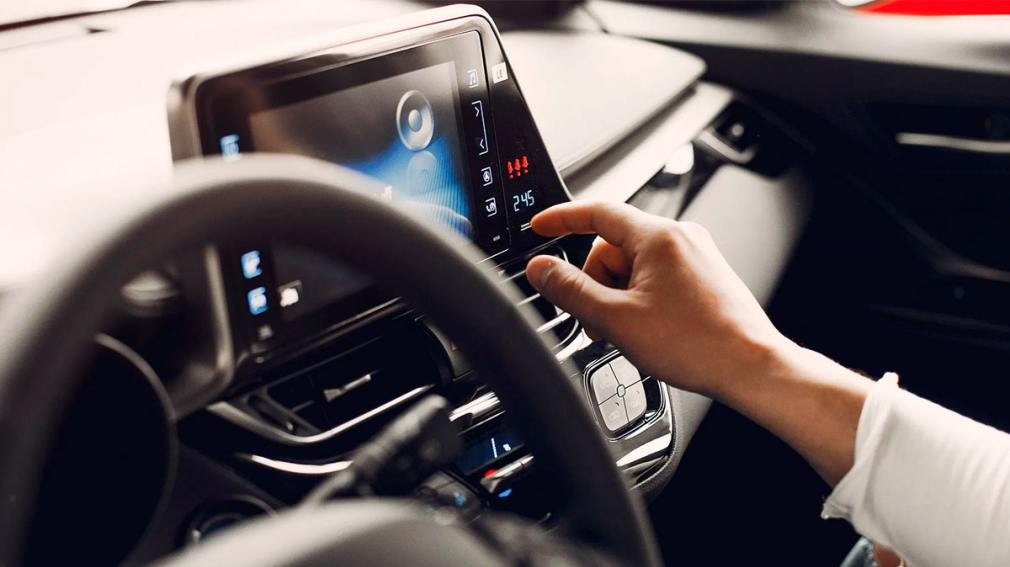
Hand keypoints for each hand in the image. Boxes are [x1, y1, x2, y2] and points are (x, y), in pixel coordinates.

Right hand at [525, 200, 792, 397]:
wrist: (750, 367)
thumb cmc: (697, 345)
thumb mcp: (615, 319)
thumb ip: (570, 290)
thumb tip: (541, 269)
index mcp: (658, 236)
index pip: (597, 211)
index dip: (561, 219)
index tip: (540, 226)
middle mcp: (680, 237)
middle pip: (613, 247)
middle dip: (596, 283)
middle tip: (598, 321)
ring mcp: (695, 256)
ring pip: (633, 266)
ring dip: (618, 296)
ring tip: (627, 332)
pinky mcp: (704, 276)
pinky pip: (656, 277)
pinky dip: (639, 299)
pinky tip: (645, 330)